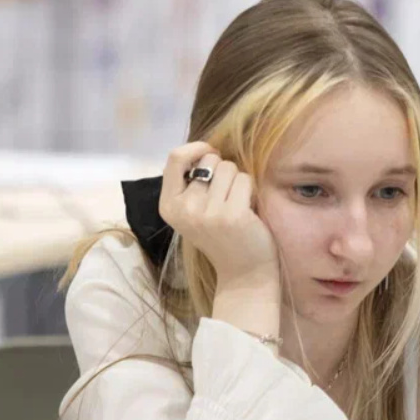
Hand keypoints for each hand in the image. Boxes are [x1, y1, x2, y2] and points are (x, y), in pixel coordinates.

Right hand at [160, 142, 279, 287]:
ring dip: (239, 180)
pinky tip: (248, 209)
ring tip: (237, 203)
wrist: (243, 272)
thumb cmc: (221, 235)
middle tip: (227, 196)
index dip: (196, 148)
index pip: (175, 158)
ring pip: (229, 168)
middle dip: (223, 170)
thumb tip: (205, 148)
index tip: (210, 151)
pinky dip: (251, 190)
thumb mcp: (193, 210)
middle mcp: (184, 208)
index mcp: (168, 206)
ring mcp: (208, 212)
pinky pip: (245, 180)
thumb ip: (191, 182)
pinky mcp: (233, 215)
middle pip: (210, 160)